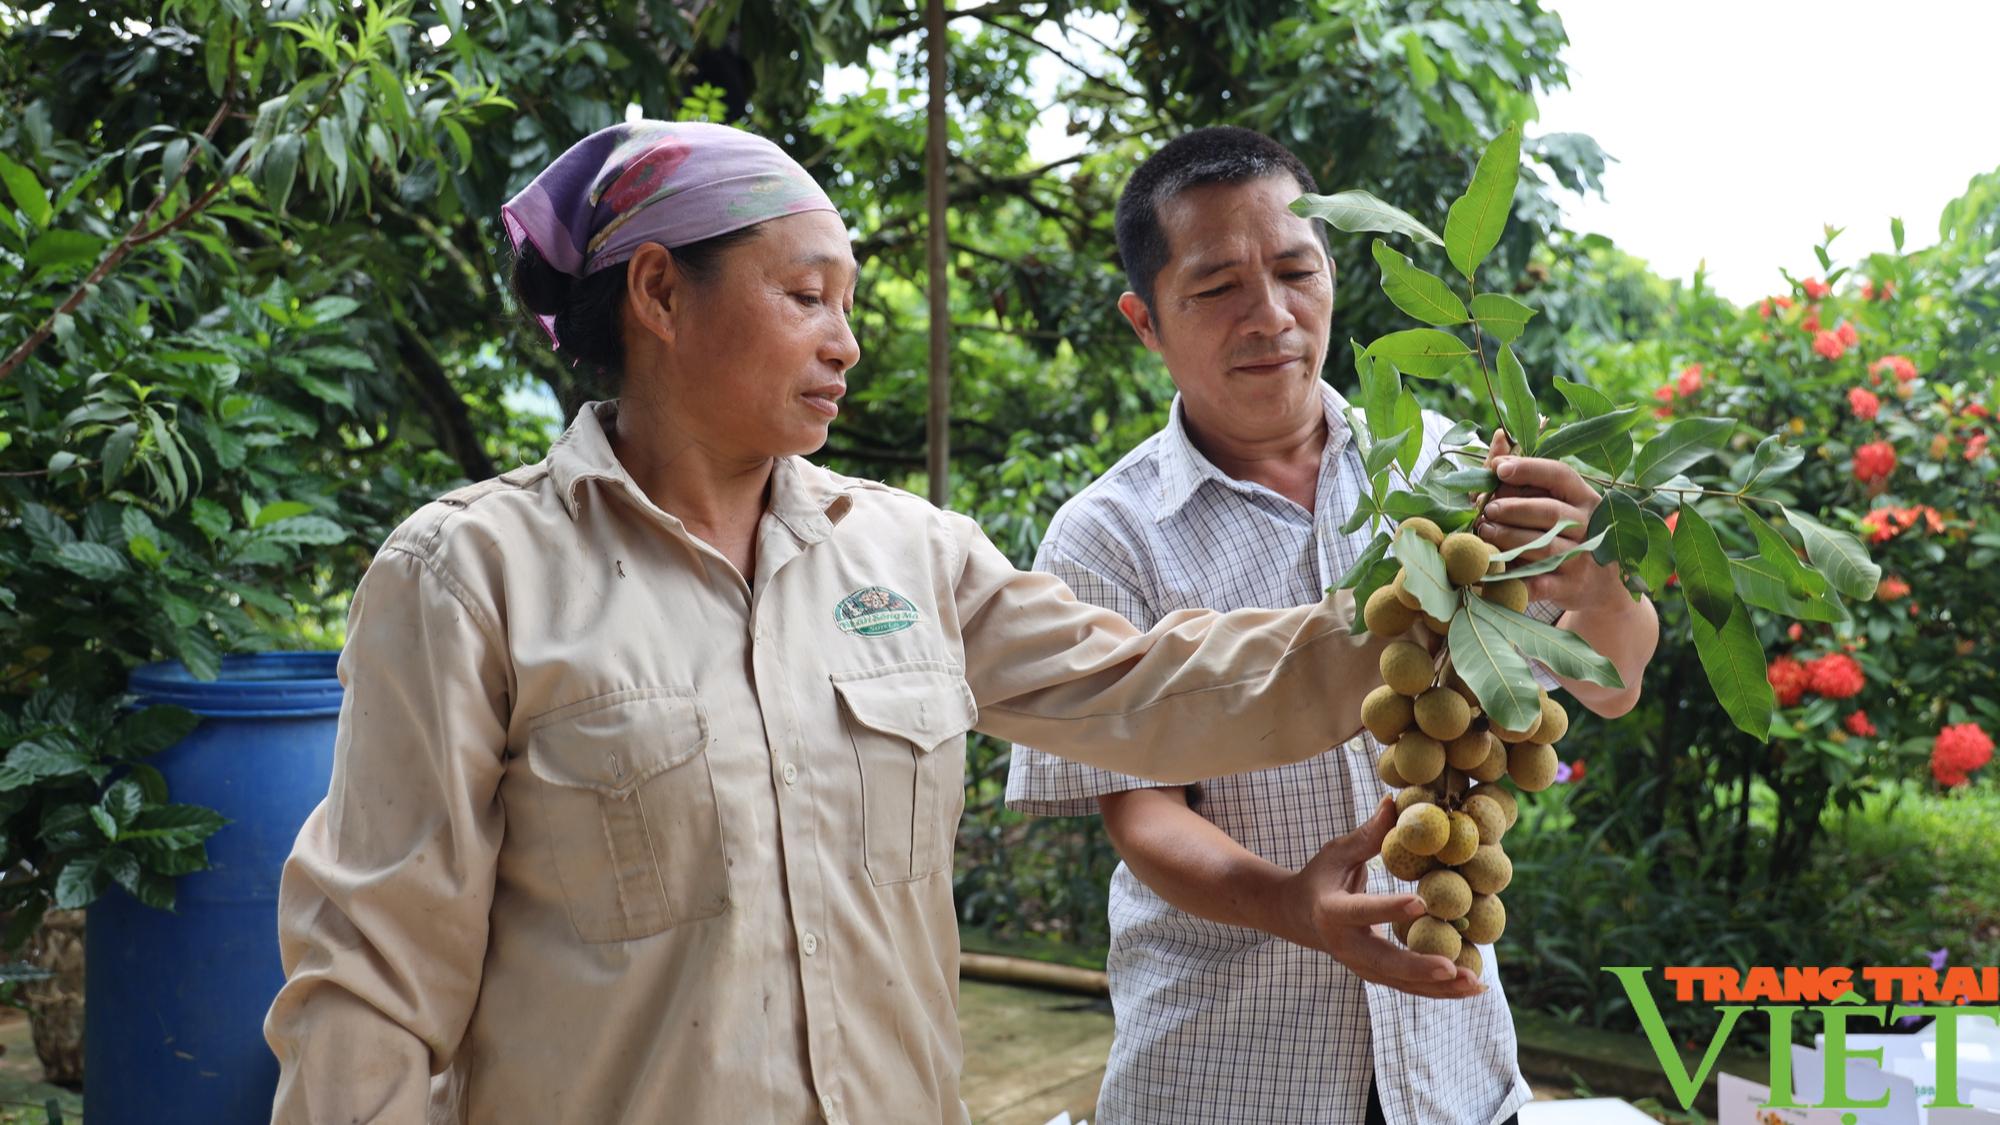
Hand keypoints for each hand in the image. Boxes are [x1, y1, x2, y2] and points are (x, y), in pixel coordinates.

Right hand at [1279, 797, 1483, 998]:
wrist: (1296, 916)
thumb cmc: (1320, 877)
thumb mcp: (1337, 854)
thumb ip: (1368, 836)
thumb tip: (1395, 802)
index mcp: (1332, 912)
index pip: (1362, 911)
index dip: (1389, 908)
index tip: (1420, 903)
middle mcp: (1345, 946)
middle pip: (1383, 962)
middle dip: (1418, 967)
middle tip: (1452, 968)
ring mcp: (1360, 966)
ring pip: (1401, 982)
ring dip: (1439, 987)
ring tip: (1476, 985)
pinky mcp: (1375, 975)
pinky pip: (1408, 987)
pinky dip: (1439, 990)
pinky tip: (1470, 987)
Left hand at [1475, 430, 1625, 611]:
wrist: (1599, 588)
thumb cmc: (1566, 534)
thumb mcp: (1554, 501)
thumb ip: (1524, 473)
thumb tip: (1499, 438)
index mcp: (1584, 497)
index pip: (1560, 474)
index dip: (1528, 469)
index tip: (1498, 469)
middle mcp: (1589, 525)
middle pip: (1550, 511)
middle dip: (1513, 509)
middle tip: (1486, 509)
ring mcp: (1582, 559)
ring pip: (1543, 547)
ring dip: (1509, 538)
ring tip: (1484, 533)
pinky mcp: (1569, 588)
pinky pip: (1537, 584)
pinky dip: (1511, 580)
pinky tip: (1488, 572)